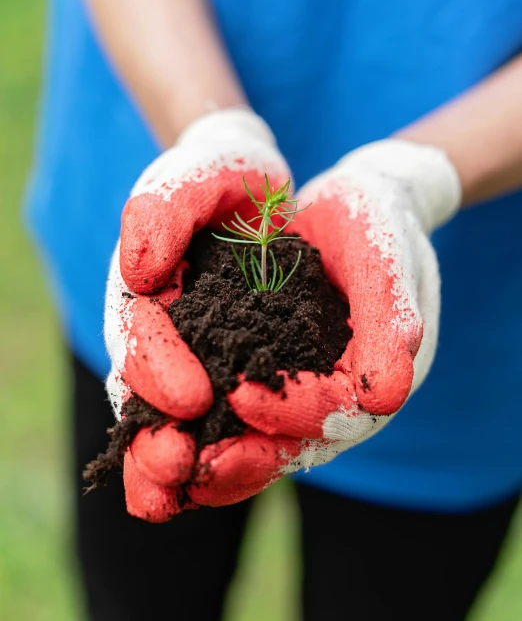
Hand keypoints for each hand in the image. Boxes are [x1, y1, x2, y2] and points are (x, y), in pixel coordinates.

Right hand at [104, 108, 289, 520]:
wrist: (256, 188)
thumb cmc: (219, 176)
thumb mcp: (192, 177)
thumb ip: (161, 212)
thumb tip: (140, 272)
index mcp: (143, 295)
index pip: (138, 339)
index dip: (156, 370)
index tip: (190, 397)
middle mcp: (164, 338)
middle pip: (149, 401)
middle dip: (159, 440)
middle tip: (177, 468)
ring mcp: (200, 360)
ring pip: (188, 426)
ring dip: (196, 464)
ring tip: (207, 490)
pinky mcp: (241, 373)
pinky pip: (236, 421)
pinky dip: (240, 452)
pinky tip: (255, 472)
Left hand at [185, 140, 460, 503]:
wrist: (358, 205)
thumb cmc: (376, 222)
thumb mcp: (387, 257)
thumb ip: (388, 321)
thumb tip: (386, 397)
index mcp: (378, 374)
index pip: (337, 411)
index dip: (291, 410)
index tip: (238, 397)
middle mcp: (341, 394)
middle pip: (294, 442)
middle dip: (243, 460)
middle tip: (190, 465)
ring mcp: (306, 387)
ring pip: (264, 437)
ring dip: (217, 456)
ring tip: (163, 465)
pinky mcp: (274, 371)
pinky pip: (243, 409)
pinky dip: (209, 425)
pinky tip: (165, 431)